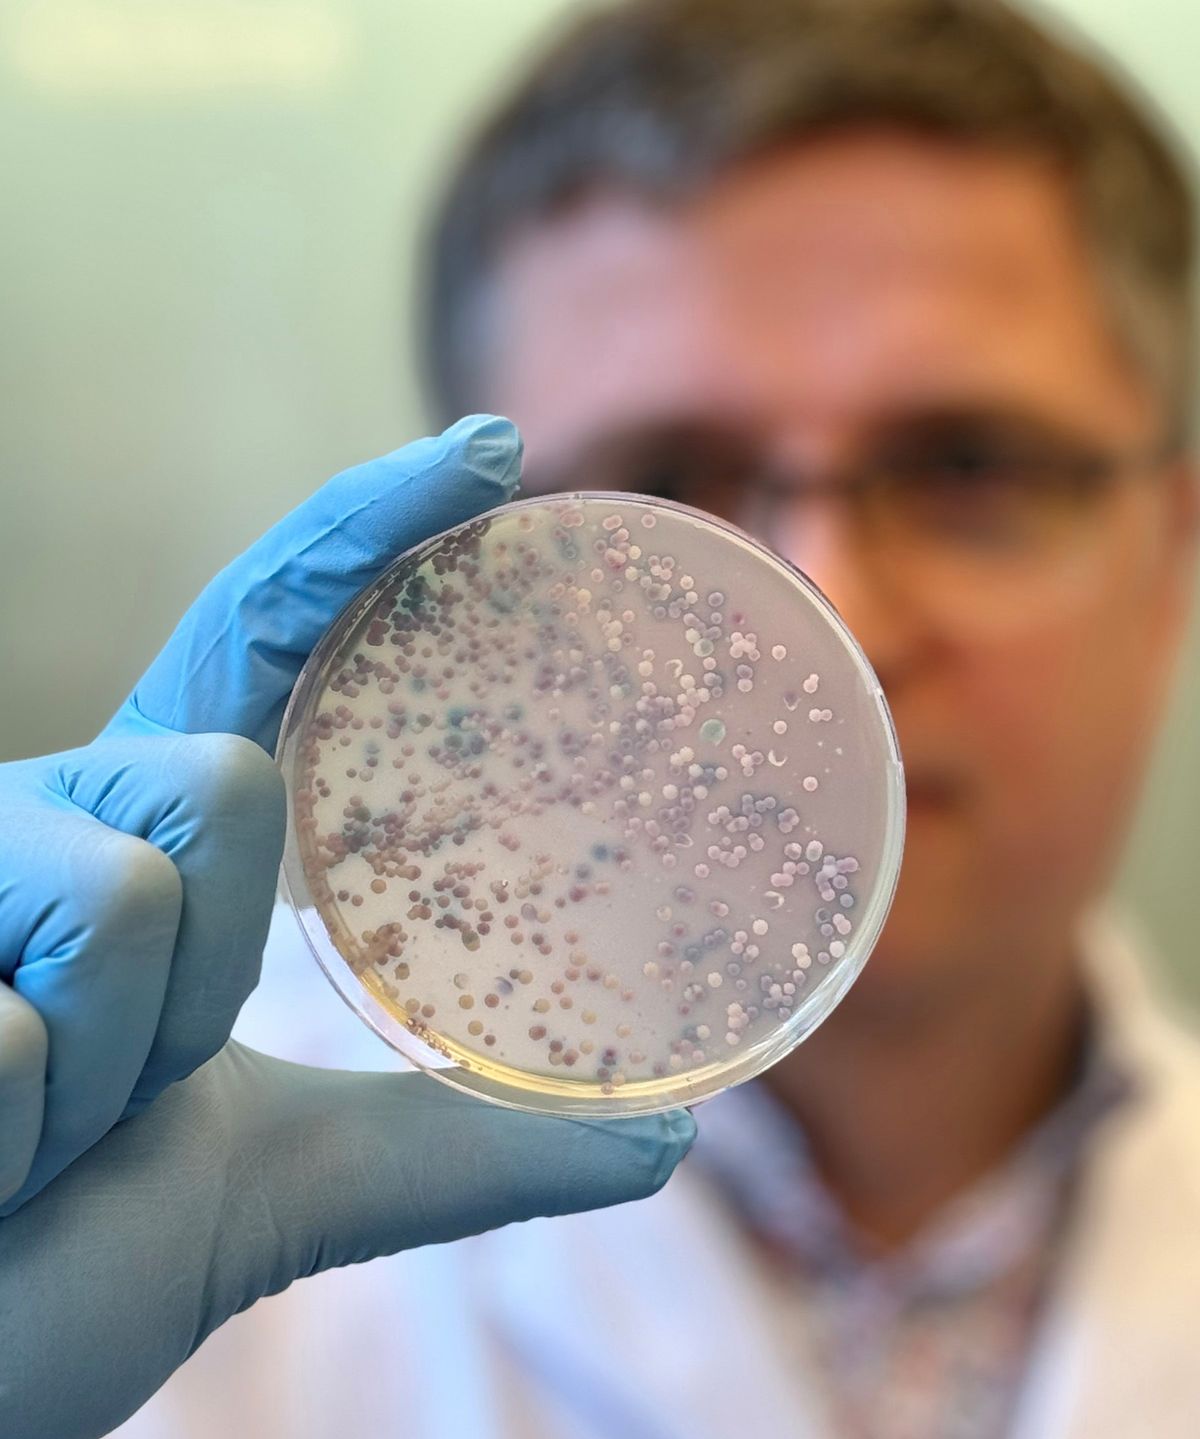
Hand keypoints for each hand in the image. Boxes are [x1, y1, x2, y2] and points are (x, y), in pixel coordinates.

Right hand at [0, 415, 694, 1438]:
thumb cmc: (64, 1256)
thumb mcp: (280, 1181)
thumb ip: (454, 1151)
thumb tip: (668, 1142)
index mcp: (134, 838)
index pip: (263, 637)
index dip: (368, 532)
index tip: (489, 452)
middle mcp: (39, 815)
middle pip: (218, 779)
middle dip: (196, 972)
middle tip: (122, 1085)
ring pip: (127, 901)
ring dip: (105, 1072)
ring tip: (32, 1134)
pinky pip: (11, 1024)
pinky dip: (9, 1132)